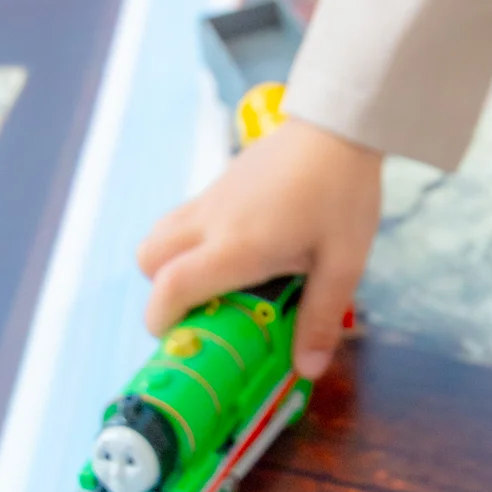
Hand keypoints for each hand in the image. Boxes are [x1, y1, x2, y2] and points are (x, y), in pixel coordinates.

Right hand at [137, 118, 382, 378]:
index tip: (181, 339)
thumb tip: (307, 370)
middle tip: (205, 307)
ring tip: (224, 276)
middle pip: (148, 257)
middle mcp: (212, 220)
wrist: (341, 122)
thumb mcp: (343, 262)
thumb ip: (319, 317)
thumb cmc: (343, 191)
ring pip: (162, 231)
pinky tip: (246, 242)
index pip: (169, 287)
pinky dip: (195, 237)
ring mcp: (213, 195)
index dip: (160, 320)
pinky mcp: (223, 178)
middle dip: (161, 291)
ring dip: (174, 260)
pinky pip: (188, 214)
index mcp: (235, 246)